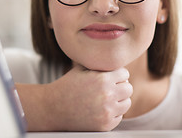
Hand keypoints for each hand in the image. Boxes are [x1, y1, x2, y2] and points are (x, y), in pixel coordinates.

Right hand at [16, 64, 132, 130]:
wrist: (53, 108)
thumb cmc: (67, 86)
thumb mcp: (81, 69)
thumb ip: (99, 64)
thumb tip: (115, 57)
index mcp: (102, 79)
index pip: (124, 73)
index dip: (117, 74)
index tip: (109, 77)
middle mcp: (107, 95)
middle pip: (128, 88)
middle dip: (120, 87)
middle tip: (108, 88)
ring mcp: (107, 112)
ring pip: (126, 103)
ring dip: (118, 100)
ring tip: (105, 98)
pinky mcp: (105, 125)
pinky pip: (119, 116)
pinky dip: (113, 113)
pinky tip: (100, 109)